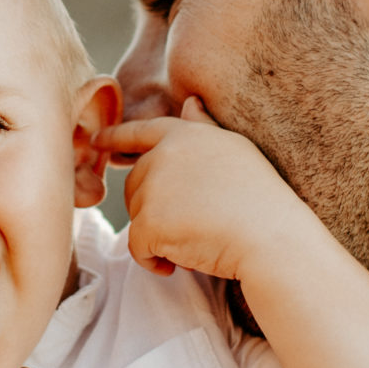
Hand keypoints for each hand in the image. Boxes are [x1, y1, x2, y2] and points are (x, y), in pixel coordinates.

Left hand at [98, 97, 311, 282]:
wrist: (271, 238)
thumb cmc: (261, 199)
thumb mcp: (235, 151)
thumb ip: (202, 129)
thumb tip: (189, 102)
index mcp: (183, 135)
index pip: (140, 132)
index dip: (115, 137)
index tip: (97, 141)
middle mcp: (163, 155)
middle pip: (135, 183)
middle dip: (152, 207)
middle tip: (190, 225)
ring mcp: (153, 187)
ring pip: (137, 216)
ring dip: (157, 235)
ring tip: (194, 241)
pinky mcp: (148, 221)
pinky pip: (137, 247)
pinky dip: (152, 261)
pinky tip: (177, 265)